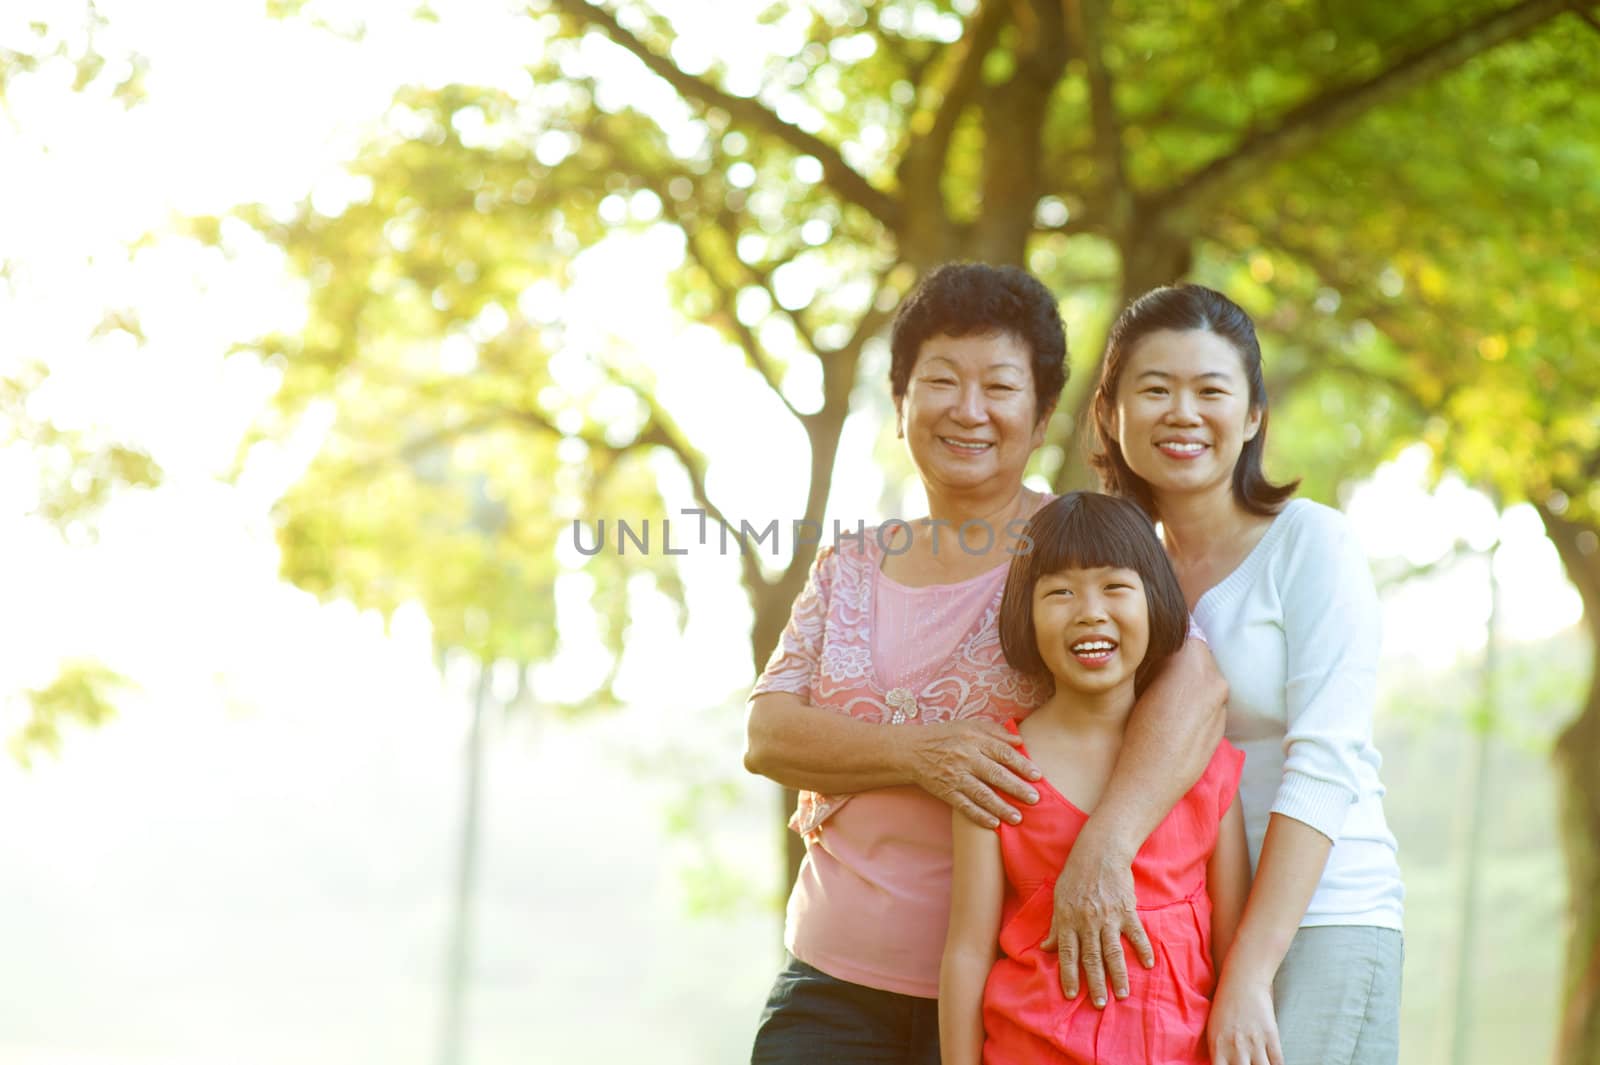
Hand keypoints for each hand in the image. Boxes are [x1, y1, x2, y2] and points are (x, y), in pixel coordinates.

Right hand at [906, 718, 1040, 828]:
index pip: (1002, 752)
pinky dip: (979, 815)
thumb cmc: (945, 736)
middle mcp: (965, 757)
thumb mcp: (968, 726)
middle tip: (1035, 798)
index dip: (1021, 764)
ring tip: (1018, 818)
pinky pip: (964, 806)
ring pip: (981, 793)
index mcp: (973, 739)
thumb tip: (1020, 740)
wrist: (911, 750)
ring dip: (1001, 807)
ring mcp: (955, 776)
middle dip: (1016, 788)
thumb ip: (995, 731)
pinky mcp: (945, 791)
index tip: (1038, 775)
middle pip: (995, 774)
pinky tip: (994, 824)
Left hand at [1041, 838, 1151, 1006]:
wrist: (1099, 853)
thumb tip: (1045, 948)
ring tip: (1122, 994)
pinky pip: (1136, 933)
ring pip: (1113, 951)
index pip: (1067, 953)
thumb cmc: (1076, 876)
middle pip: (1091, 958)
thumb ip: (1055, 926)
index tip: (1071, 995)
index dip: (1068, 975)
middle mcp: (1087, 921)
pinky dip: (1143, 949)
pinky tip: (1148, 964)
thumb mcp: (1058, 899)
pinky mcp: (1126, 910)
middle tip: (1100, 1004)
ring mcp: (1108, 917)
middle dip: (1094, 983)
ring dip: (1117, 974)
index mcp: (1068, 920)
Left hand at [1207, 974, 1283, 1064]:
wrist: (1243, 980)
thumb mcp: (1214, 1028)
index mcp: (1217, 1046)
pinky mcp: (1271, 1037)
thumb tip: (1222, 1064)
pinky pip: (1277, 1062)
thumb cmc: (1225, 1003)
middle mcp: (1236, 1048)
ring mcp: (1255, 1043)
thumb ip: (1219, 1051)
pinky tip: (1273, 1064)